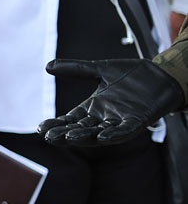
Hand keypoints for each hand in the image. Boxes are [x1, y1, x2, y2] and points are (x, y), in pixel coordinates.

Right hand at [37, 58, 183, 145]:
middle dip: (64, 133)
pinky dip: (114, 135)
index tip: (41, 127)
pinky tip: (102, 136)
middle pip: (80, 129)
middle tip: (48, 136)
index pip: (70, 119)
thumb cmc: (134, 75)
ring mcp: (121, 120)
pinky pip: (125, 131)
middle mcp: (104, 117)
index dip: (56, 124)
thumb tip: (47, 66)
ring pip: (98, 133)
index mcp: (94, 107)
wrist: (163, 74)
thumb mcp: (100, 69)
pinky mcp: (138, 120)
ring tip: (68, 138)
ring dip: (84, 136)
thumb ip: (75, 69)